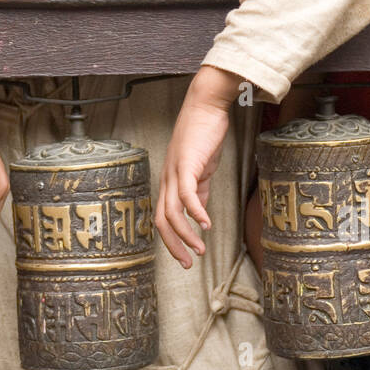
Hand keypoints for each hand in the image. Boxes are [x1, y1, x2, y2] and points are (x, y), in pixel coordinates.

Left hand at [155, 68, 237, 268]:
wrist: (206, 105)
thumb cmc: (204, 135)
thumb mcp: (201, 168)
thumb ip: (199, 190)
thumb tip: (200, 213)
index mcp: (170, 181)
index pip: (164, 218)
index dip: (173, 241)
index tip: (186, 257)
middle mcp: (167, 179)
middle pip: (162, 220)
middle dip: (174, 246)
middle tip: (188, 263)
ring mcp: (175, 171)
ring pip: (173, 211)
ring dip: (187, 234)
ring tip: (200, 249)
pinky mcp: (187, 163)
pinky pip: (188, 193)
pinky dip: (196, 212)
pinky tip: (207, 224)